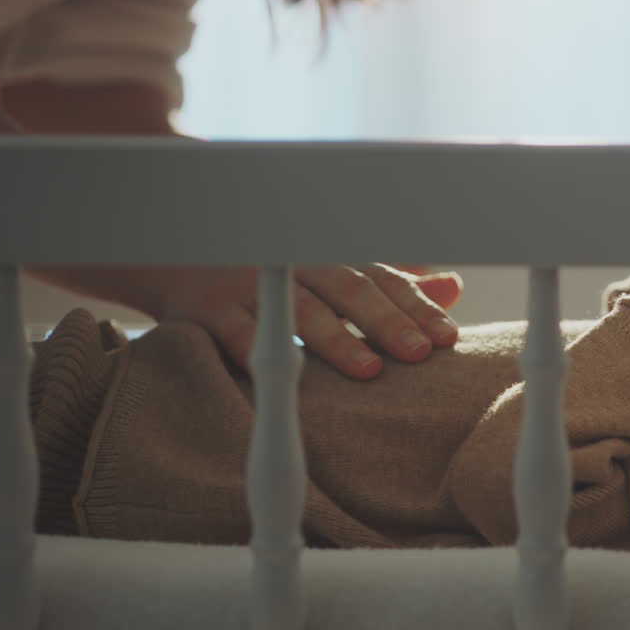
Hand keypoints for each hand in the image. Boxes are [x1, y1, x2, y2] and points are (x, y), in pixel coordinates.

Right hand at [153, 264, 461, 379]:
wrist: (177, 253)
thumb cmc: (271, 272)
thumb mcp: (334, 271)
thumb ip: (392, 283)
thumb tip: (453, 287)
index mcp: (332, 261)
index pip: (384, 281)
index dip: (417, 307)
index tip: (447, 338)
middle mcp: (298, 268)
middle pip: (350, 291)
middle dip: (388, 321)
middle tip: (421, 352)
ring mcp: (253, 286)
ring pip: (300, 310)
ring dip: (337, 340)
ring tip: (370, 370)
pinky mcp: (209, 309)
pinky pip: (237, 332)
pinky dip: (261, 350)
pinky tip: (288, 376)